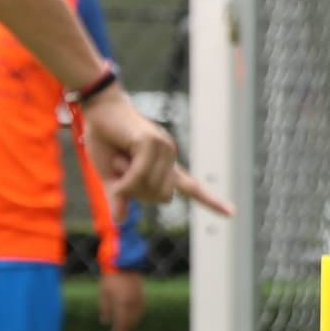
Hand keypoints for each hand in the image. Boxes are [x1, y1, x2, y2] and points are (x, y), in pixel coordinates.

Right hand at [79, 86, 234, 220]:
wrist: (97, 110)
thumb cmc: (105, 140)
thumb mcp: (111, 176)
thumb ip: (120, 196)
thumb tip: (120, 220)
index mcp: (165, 166)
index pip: (192, 188)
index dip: (211, 201)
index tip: (231, 213)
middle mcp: (170, 157)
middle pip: (163, 198)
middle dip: (139, 194)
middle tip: (122, 173)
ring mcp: (164, 148)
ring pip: (150, 188)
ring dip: (127, 183)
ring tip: (119, 158)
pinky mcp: (152, 142)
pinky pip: (140, 175)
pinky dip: (125, 179)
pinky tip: (116, 164)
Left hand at [99, 270, 145, 330]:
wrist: (123, 263)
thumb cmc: (110, 278)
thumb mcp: (104, 293)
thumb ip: (105, 309)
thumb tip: (105, 322)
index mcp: (122, 304)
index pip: (121, 323)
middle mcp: (132, 303)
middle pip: (131, 322)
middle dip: (125, 329)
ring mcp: (138, 299)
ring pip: (137, 316)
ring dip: (132, 324)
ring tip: (127, 328)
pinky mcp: (142, 294)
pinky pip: (141, 310)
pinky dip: (137, 316)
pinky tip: (133, 317)